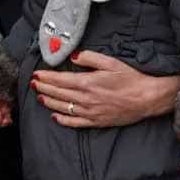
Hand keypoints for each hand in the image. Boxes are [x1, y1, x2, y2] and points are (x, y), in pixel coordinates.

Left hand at [31, 51, 179, 128]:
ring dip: (49, 102)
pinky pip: (75, 123)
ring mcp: (91, 112)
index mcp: (88, 83)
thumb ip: (89, 58)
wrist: (147, 98)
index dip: (46, 78)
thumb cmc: (130, 78)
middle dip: (43, 88)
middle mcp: (86, 99)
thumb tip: (72, 56)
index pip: (60, 80)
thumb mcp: (110, 62)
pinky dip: (63, 120)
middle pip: (59, 94)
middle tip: (32, 84)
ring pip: (64, 108)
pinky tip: (55, 116)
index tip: (36, 75)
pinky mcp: (97, 122)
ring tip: (39, 97)